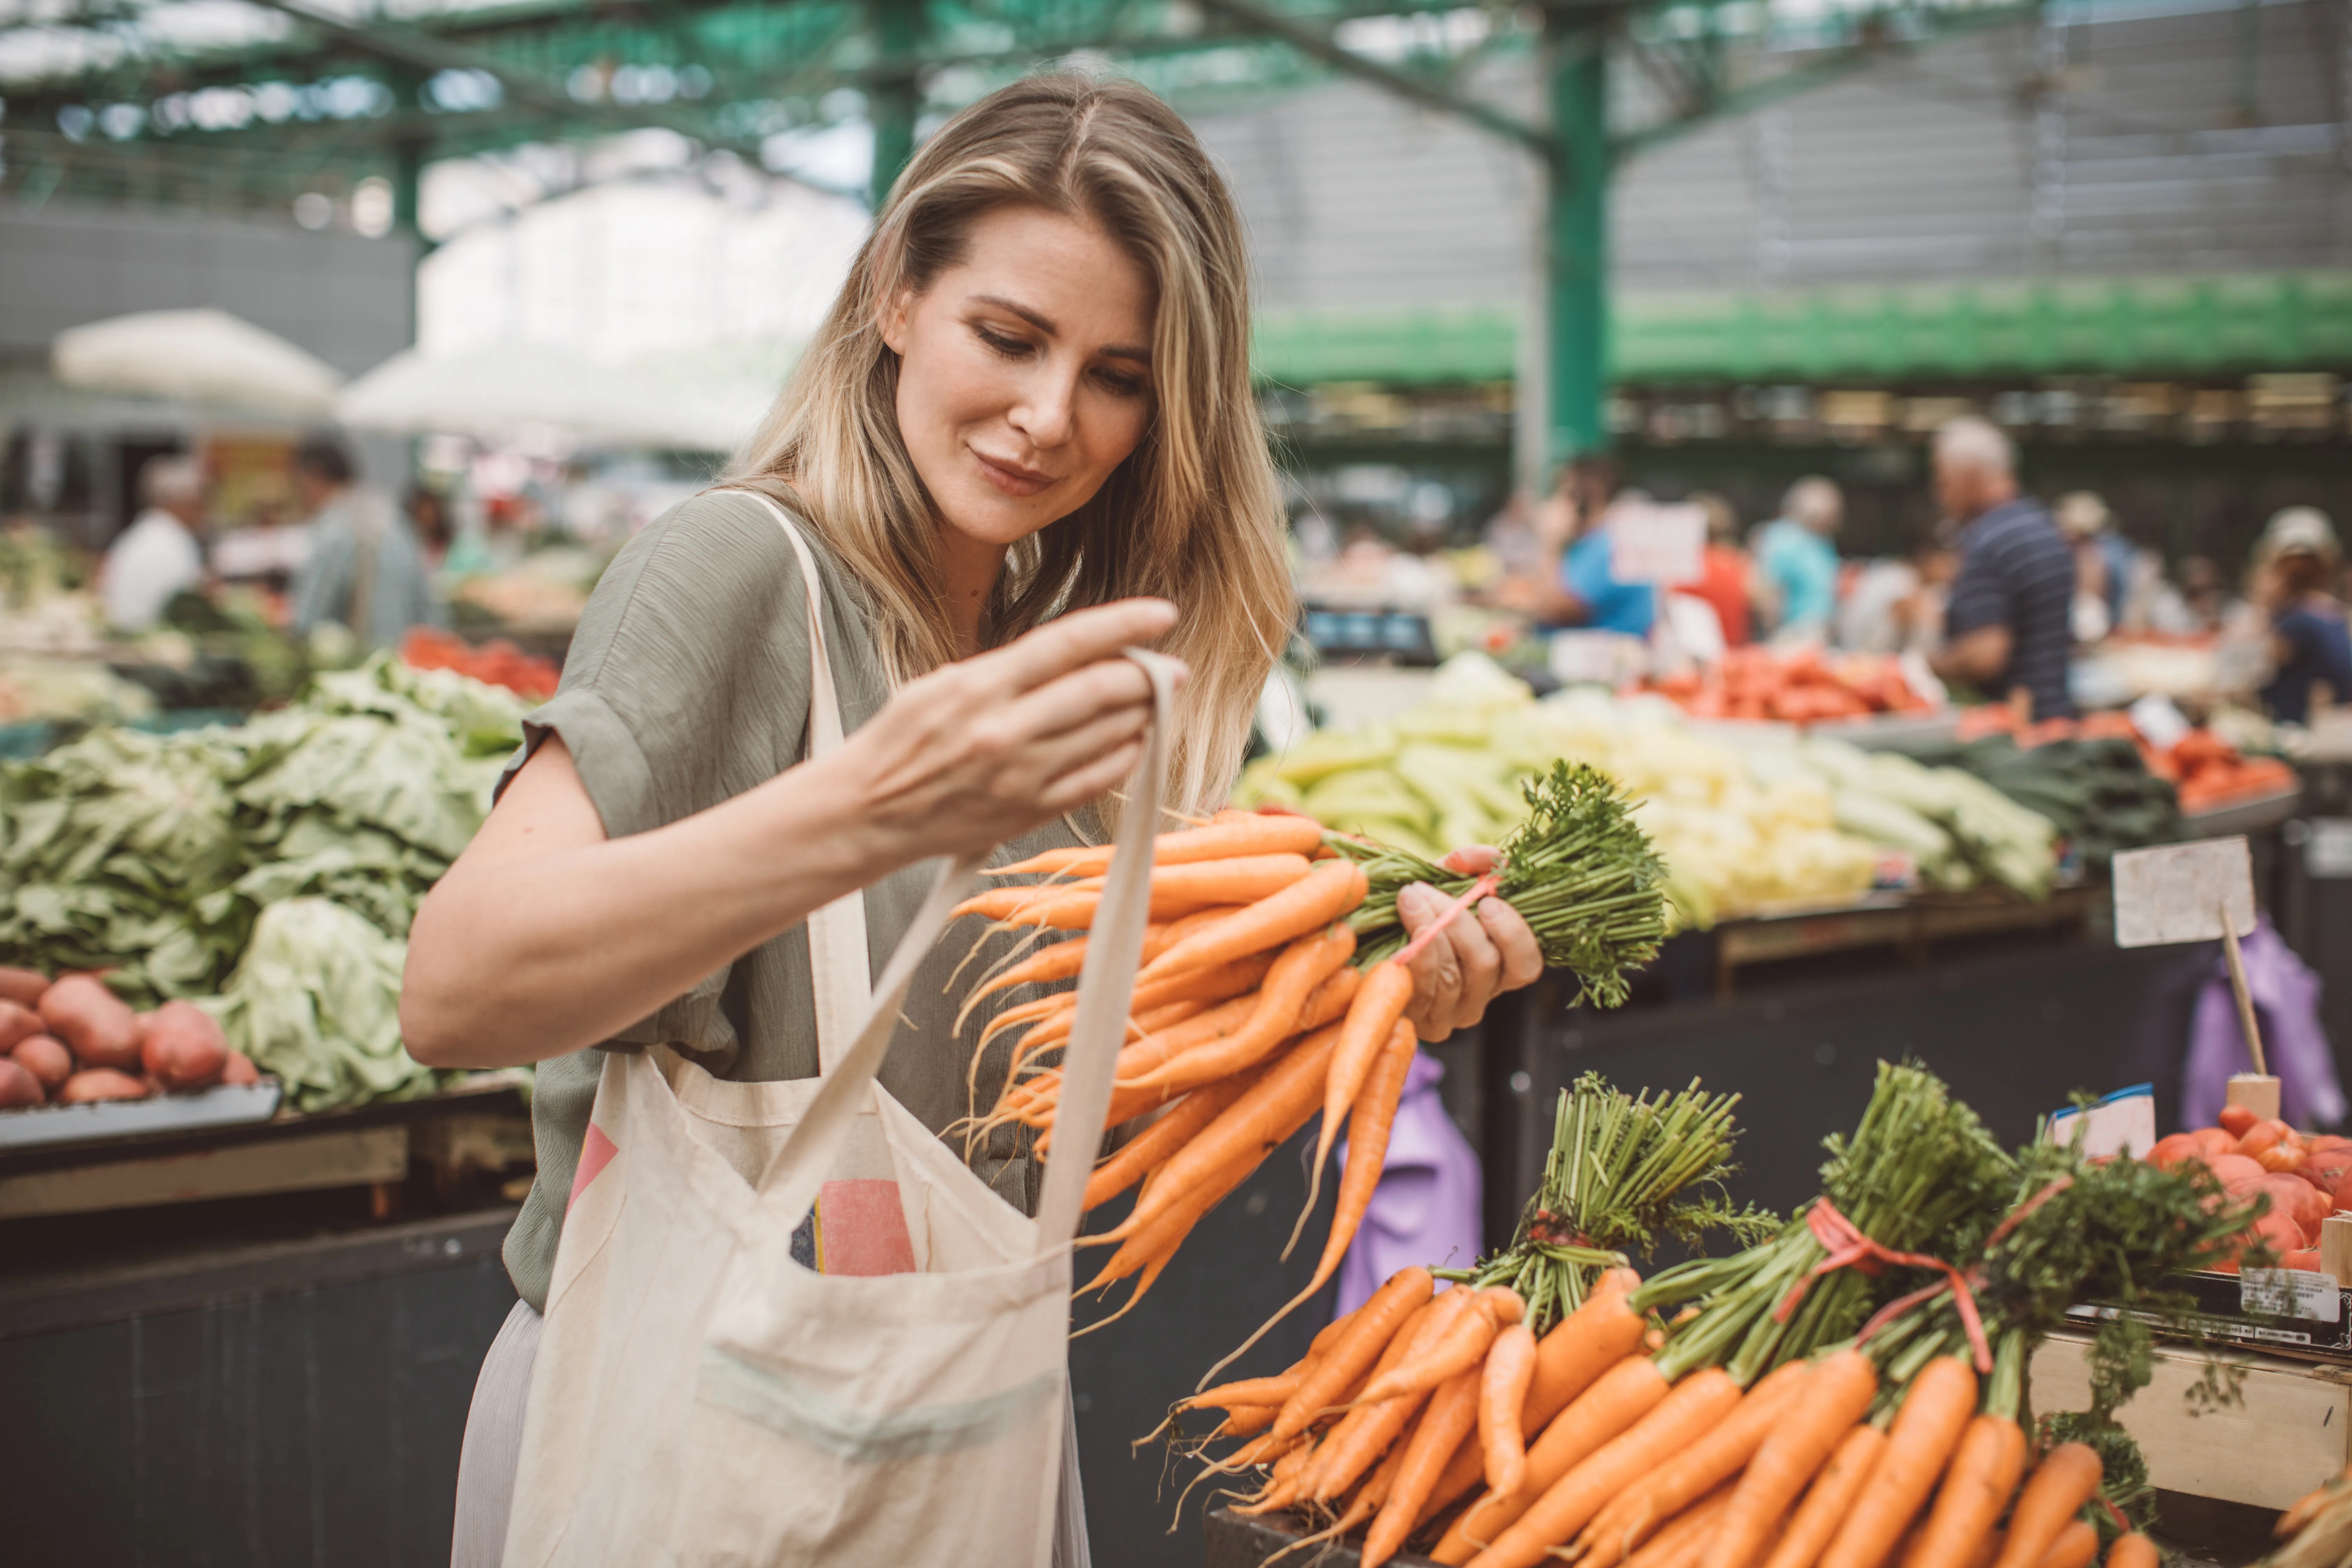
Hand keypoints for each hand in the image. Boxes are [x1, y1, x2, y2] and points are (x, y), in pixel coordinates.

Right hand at [826, 598, 1184, 862]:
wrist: (868, 811)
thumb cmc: (902, 740)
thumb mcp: (943, 684)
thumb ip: (1007, 669)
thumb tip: (1074, 655)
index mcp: (980, 687)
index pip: (1068, 643)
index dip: (1123, 623)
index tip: (1162, 613)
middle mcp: (1005, 731)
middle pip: (1101, 691)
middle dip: (1148, 676)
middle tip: (1172, 669)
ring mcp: (1021, 775)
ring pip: (1109, 735)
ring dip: (1143, 715)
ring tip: (1153, 703)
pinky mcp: (1030, 811)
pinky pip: (1099, 780)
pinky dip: (1126, 756)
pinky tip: (1134, 741)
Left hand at [1393, 846, 1543, 1042]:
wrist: (1363, 945)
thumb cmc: (1412, 913)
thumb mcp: (1440, 883)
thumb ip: (1468, 866)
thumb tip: (1492, 856)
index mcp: (1498, 968)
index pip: (1526, 964)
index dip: (1513, 934)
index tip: (1488, 902)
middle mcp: (1479, 997)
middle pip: (1485, 965)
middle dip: (1457, 921)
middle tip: (1426, 890)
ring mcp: (1450, 1015)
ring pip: (1452, 977)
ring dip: (1429, 930)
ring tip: (1408, 898)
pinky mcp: (1420, 1023)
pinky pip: (1423, 989)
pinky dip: (1413, 954)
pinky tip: (1401, 928)